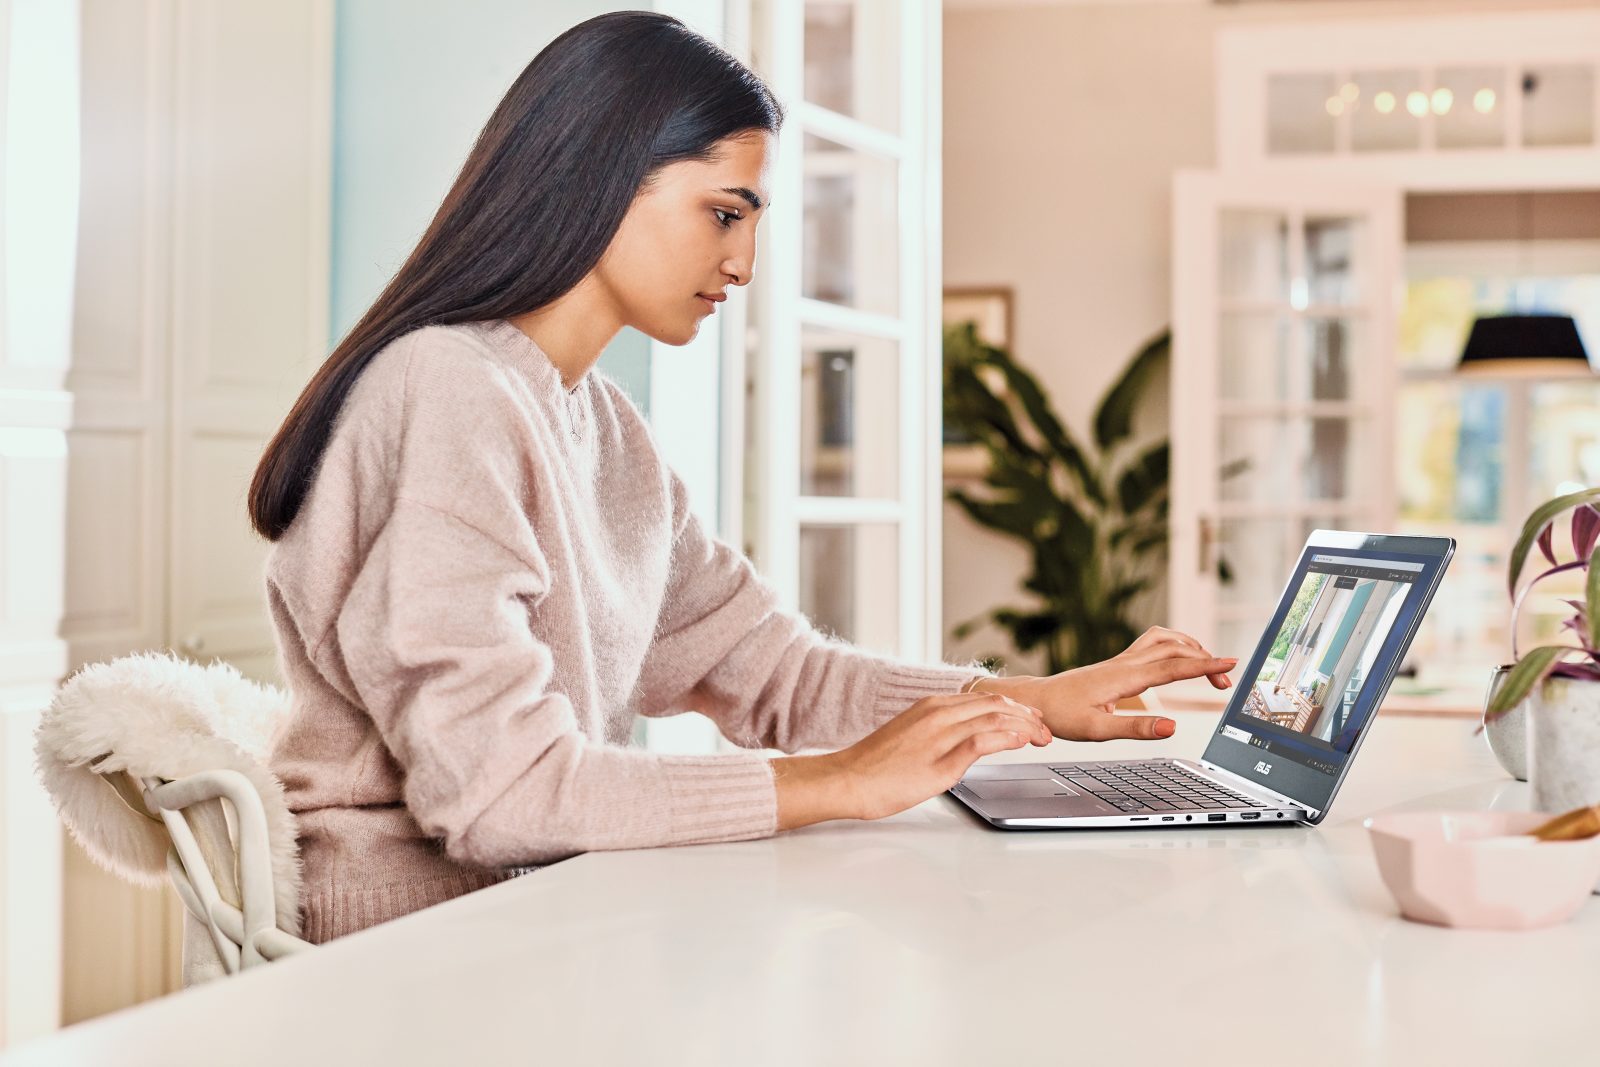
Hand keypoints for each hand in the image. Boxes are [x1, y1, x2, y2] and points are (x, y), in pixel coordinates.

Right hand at [771, 691, 1052, 827]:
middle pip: (995, 705)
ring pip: (994, 718)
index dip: (1015, 708)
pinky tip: (1023, 742)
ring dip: (1025, 726)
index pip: (984, 699)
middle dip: (1027, 716)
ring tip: (1043, 737)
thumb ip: (939, 736)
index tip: (1032, 719)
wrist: (846, 779)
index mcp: (931, 706)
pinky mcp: (939, 759)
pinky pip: (982, 741)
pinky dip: (1008, 738)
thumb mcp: (911, 740)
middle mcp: (937, 712)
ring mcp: (939, 734)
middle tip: (1047, 730)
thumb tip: (964, 742)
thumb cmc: (873, 767)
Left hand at [974, 626, 1236, 742]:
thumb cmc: (1062, 715)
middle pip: (1174, 649)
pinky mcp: (1119, 663)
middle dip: (1205, 659)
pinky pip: (1153, 644)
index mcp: (1123, 678)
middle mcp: (1125, 663)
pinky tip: (1180, 661)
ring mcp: (1122, 660)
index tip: (1231, 664)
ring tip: (1209, 669)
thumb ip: (1135, 728)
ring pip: (1164, 640)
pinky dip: (1175, 646)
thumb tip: (1171, 726)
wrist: (1037, 700)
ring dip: (1191, 648)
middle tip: (1227, 681)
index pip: (1172, 666)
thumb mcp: (1096, 730)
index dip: (1204, 665)